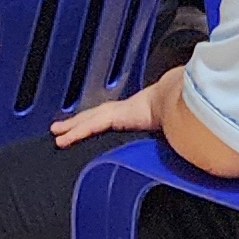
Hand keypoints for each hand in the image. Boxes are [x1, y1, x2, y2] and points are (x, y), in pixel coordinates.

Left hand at [52, 69, 176, 146]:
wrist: (182, 99)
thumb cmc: (181, 109)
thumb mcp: (171, 124)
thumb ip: (169, 130)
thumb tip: (180, 138)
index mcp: (137, 111)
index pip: (113, 116)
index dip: (98, 119)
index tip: (90, 123)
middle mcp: (125, 109)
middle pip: (96, 116)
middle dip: (79, 121)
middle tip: (62, 126)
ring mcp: (118, 110)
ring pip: (88, 120)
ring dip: (72, 127)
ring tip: (56, 132)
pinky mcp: (114, 116)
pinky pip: (90, 126)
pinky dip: (76, 132)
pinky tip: (64, 139)